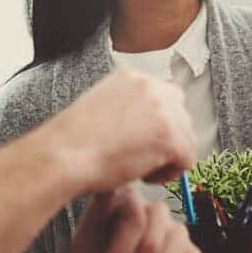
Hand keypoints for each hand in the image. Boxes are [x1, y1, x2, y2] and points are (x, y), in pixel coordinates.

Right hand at [58, 69, 194, 190]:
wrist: (64, 154)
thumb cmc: (73, 140)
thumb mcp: (101, 106)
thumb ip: (129, 108)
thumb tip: (148, 126)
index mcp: (133, 77)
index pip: (166, 98)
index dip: (157, 125)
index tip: (144, 141)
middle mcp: (152, 87)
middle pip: (182, 117)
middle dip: (166, 140)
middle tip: (140, 157)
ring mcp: (164, 110)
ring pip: (187, 139)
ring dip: (167, 158)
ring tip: (138, 166)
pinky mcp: (171, 136)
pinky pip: (187, 160)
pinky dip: (169, 174)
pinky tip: (143, 174)